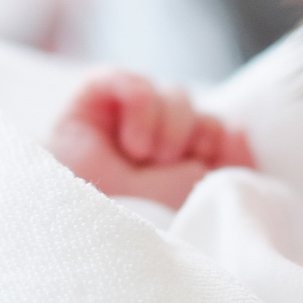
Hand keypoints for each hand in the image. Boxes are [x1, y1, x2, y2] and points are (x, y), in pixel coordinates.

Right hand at [48, 70, 254, 208]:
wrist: (64, 221)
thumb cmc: (122, 218)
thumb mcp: (183, 199)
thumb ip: (223, 166)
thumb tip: (238, 127)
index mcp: (183, 165)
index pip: (226, 136)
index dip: (224, 149)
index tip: (201, 172)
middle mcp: (160, 137)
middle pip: (206, 114)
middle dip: (195, 140)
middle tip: (167, 167)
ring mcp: (131, 115)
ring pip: (178, 94)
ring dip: (170, 127)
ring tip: (143, 157)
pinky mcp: (101, 93)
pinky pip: (138, 81)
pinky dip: (143, 107)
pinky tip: (130, 141)